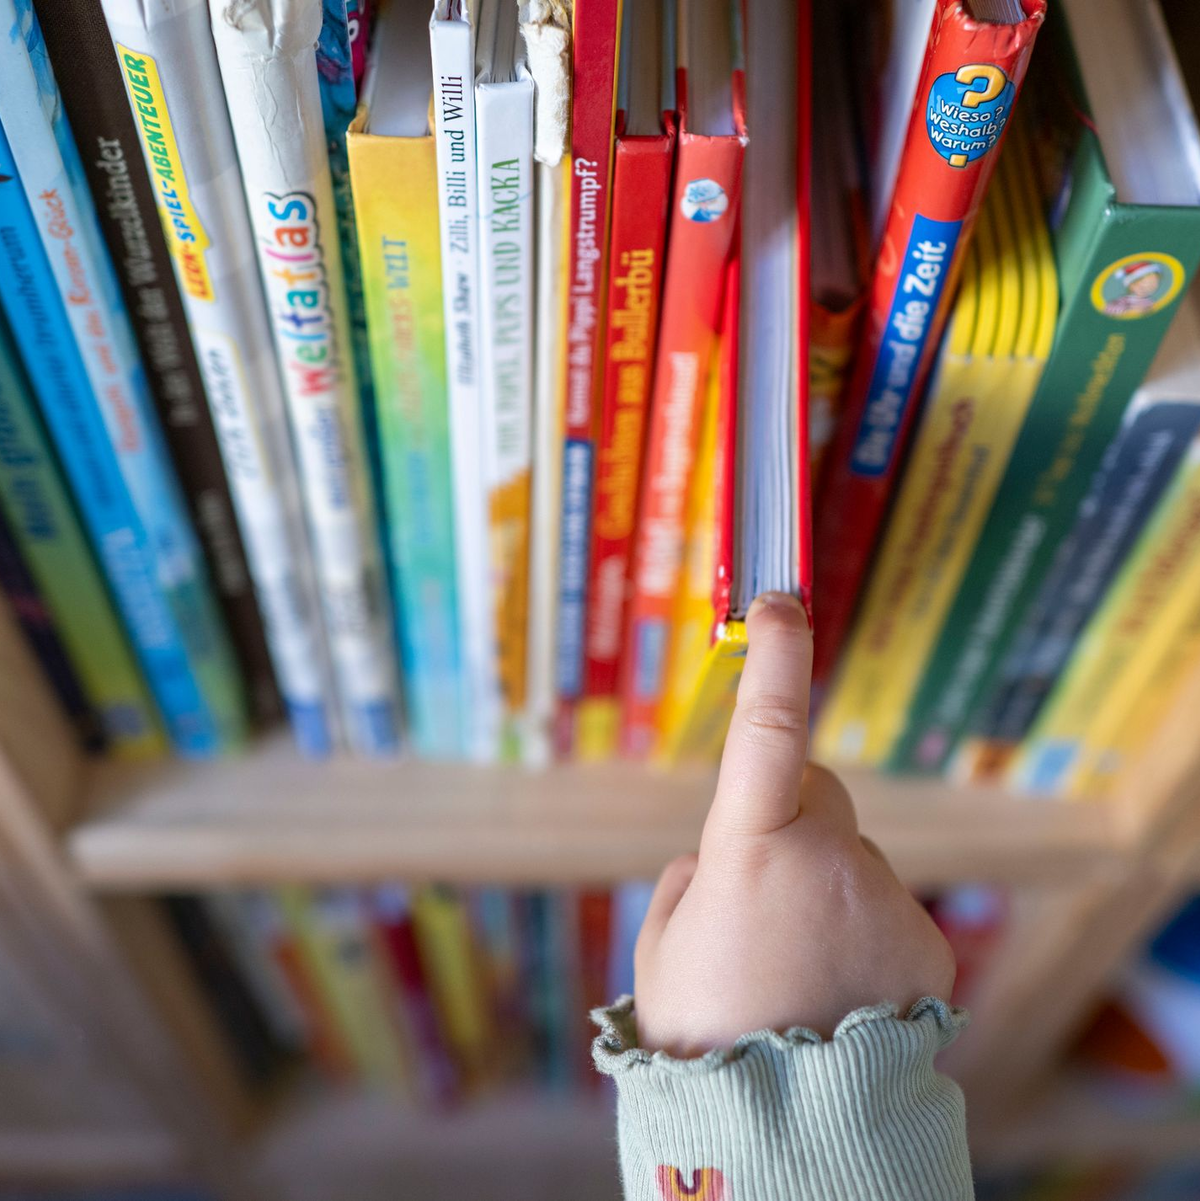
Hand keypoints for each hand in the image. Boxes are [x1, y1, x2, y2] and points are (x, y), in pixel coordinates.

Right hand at [634, 592, 955, 1055]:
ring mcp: (885, 897)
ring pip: (846, 853)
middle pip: (812, 792)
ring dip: (819, 884)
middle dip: (784, 818)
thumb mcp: (667, 940)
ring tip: (791, 962)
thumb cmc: (706, 1030)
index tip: (782, 597)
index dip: (779, 657)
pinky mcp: (925, 937)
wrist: (788, 1126)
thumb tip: (727, 857)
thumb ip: (697, 875)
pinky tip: (835, 983)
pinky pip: (881, 902)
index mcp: (749, 848)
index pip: (767, 729)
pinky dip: (857, 925)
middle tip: (752, 898)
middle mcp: (829, 857)